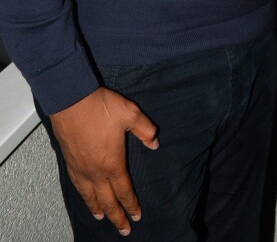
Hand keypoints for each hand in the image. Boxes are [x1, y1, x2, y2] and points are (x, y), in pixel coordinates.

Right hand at [50, 87, 158, 235]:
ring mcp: (80, 168)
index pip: (124, 191)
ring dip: (97, 209)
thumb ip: (145, 129)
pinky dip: (82, 196)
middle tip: (124, 229)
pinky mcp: (69, 161)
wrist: (71, 100)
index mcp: (112, 164)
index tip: (137, 215)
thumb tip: (155, 142)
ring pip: (89, 196)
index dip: (131, 205)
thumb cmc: (101, 107)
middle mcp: (95, 172)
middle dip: (116, 217)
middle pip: (107, 201)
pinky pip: (77, 186)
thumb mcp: (131, 113)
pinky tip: (84, 195)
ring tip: (101, 218)